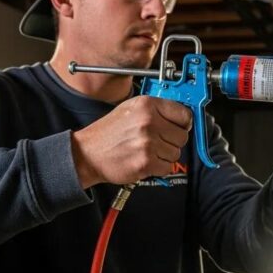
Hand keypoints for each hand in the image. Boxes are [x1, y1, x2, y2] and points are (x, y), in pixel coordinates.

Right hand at [71, 95, 192, 186]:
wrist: (88, 153)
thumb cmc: (108, 133)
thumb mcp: (131, 109)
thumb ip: (156, 110)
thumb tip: (182, 116)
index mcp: (147, 105)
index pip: (184, 114)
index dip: (184, 123)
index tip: (179, 127)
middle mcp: (149, 122)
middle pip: (182, 136)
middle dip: (172, 141)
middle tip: (157, 142)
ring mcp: (148, 143)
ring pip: (176, 153)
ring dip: (165, 155)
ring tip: (147, 151)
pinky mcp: (146, 162)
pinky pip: (167, 167)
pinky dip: (159, 167)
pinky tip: (145, 160)